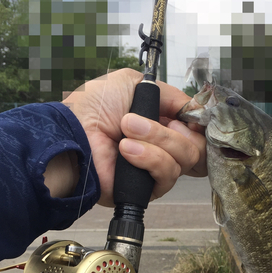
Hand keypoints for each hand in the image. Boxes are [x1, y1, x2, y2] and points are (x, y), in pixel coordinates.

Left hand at [62, 68, 206, 206]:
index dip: (196, 122)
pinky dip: (149, 159)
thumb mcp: (134, 83)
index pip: (196, 129)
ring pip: (185, 158)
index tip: (185, 116)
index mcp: (162, 124)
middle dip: (169, 131)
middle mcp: (164, 148)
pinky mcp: (150, 189)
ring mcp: (158, 169)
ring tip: (126, 134)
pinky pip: (168, 175)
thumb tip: (193, 109)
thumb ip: (169, 94)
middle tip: (139, 123)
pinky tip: (126, 151)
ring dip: (156, 140)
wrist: (74, 136)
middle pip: (196, 146)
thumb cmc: (94, 109)